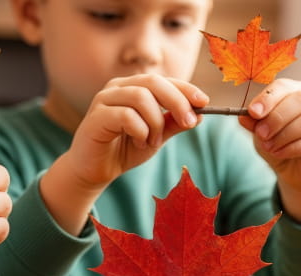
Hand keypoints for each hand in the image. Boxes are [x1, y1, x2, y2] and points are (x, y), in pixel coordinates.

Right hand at [41, 74, 207, 233]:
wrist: (96, 170)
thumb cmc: (125, 149)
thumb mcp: (157, 137)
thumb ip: (174, 124)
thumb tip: (199, 114)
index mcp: (134, 87)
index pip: (164, 80)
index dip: (186, 89)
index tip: (204, 103)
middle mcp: (118, 87)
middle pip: (154, 83)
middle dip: (177, 102)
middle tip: (188, 123)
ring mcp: (105, 99)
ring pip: (141, 98)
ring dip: (155, 123)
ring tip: (153, 142)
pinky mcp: (96, 116)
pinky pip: (126, 116)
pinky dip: (140, 131)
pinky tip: (140, 143)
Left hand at [240, 79, 300, 224]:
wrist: (295, 171)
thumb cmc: (280, 144)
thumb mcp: (262, 133)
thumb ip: (254, 123)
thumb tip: (243, 116)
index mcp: (299, 91)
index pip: (285, 86)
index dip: (269, 98)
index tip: (253, 112)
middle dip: (277, 117)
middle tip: (261, 134)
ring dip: (285, 134)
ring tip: (269, 147)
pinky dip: (293, 148)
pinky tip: (280, 153)